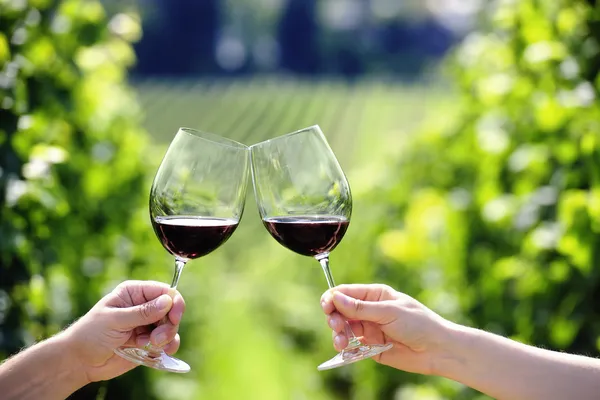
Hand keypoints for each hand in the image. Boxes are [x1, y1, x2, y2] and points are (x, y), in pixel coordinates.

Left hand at [64, 280, 185, 382]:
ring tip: (150, 345)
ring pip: (171, 327)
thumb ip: (142, 312)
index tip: (174, 318)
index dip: (174, 303)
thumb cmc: (91, 334)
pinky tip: (156, 351)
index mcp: (134, 293)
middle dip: (169, 325)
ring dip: (166, 337)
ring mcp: (147, 325)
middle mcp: (144, 306)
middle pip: (172, 310)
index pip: (164, 291)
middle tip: (157, 339)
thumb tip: (168, 301)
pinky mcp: (149, 342)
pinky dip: (166, 347)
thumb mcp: (115, 320)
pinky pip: (168, 342)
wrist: (80, 361)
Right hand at [321, 284, 451, 374]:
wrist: (437, 350)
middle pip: (340, 311)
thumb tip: (335, 297)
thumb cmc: (418, 324)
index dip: (332, 298)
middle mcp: (369, 310)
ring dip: (338, 334)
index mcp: (375, 295)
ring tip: (341, 343)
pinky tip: (346, 350)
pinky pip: (352, 346)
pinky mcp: (371, 347)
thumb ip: (361, 308)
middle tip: (337, 327)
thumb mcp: (388, 312)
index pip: (346, 293)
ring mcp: (370, 329)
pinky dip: (345, 348)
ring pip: (344, 329)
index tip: (327, 307)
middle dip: (334, 318)